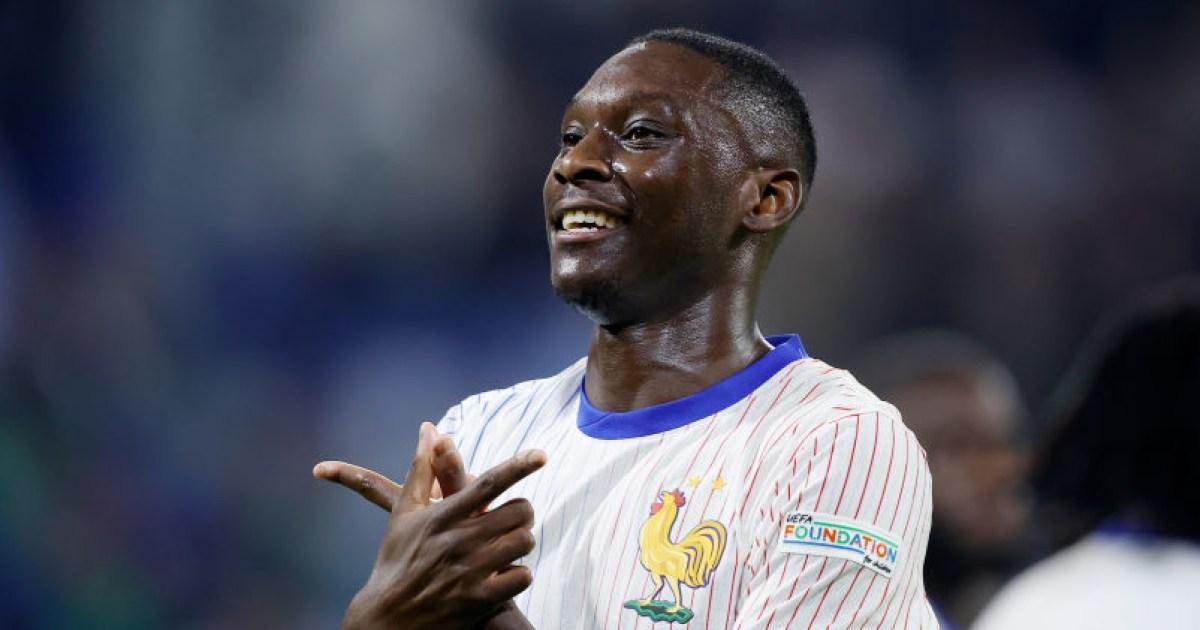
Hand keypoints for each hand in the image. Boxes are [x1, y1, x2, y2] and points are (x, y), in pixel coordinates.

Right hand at [315, 423, 544, 629]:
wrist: (387, 618)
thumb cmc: (396, 560)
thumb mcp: (404, 512)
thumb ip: (421, 468)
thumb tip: (429, 428)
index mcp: (442, 516)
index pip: (488, 484)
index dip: (517, 467)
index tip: (541, 455)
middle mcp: (459, 541)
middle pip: (519, 511)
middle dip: (521, 512)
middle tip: (511, 519)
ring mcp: (471, 572)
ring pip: (525, 541)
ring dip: (521, 542)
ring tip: (506, 545)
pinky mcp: (480, 600)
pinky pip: (523, 576)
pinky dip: (519, 574)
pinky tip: (503, 574)